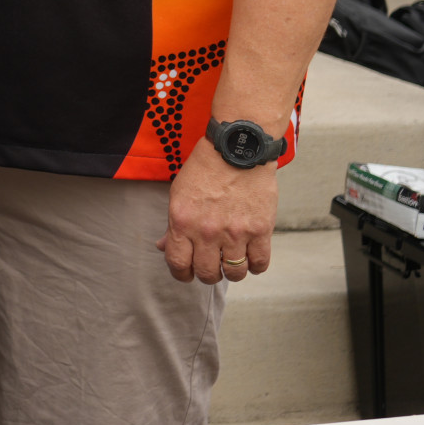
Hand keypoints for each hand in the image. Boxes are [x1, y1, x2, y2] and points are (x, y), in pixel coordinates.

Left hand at [159, 139, 275, 283]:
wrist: (236, 150)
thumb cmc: (205, 170)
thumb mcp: (178, 194)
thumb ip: (172, 225)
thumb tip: (163, 247)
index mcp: (182, 221)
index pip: (178, 264)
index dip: (181, 274)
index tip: (186, 273)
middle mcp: (207, 231)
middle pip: (206, 273)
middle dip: (207, 274)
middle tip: (211, 266)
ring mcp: (236, 233)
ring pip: (234, 273)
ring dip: (232, 272)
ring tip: (232, 262)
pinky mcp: (260, 230)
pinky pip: (260, 263)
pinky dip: (256, 266)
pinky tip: (251, 258)